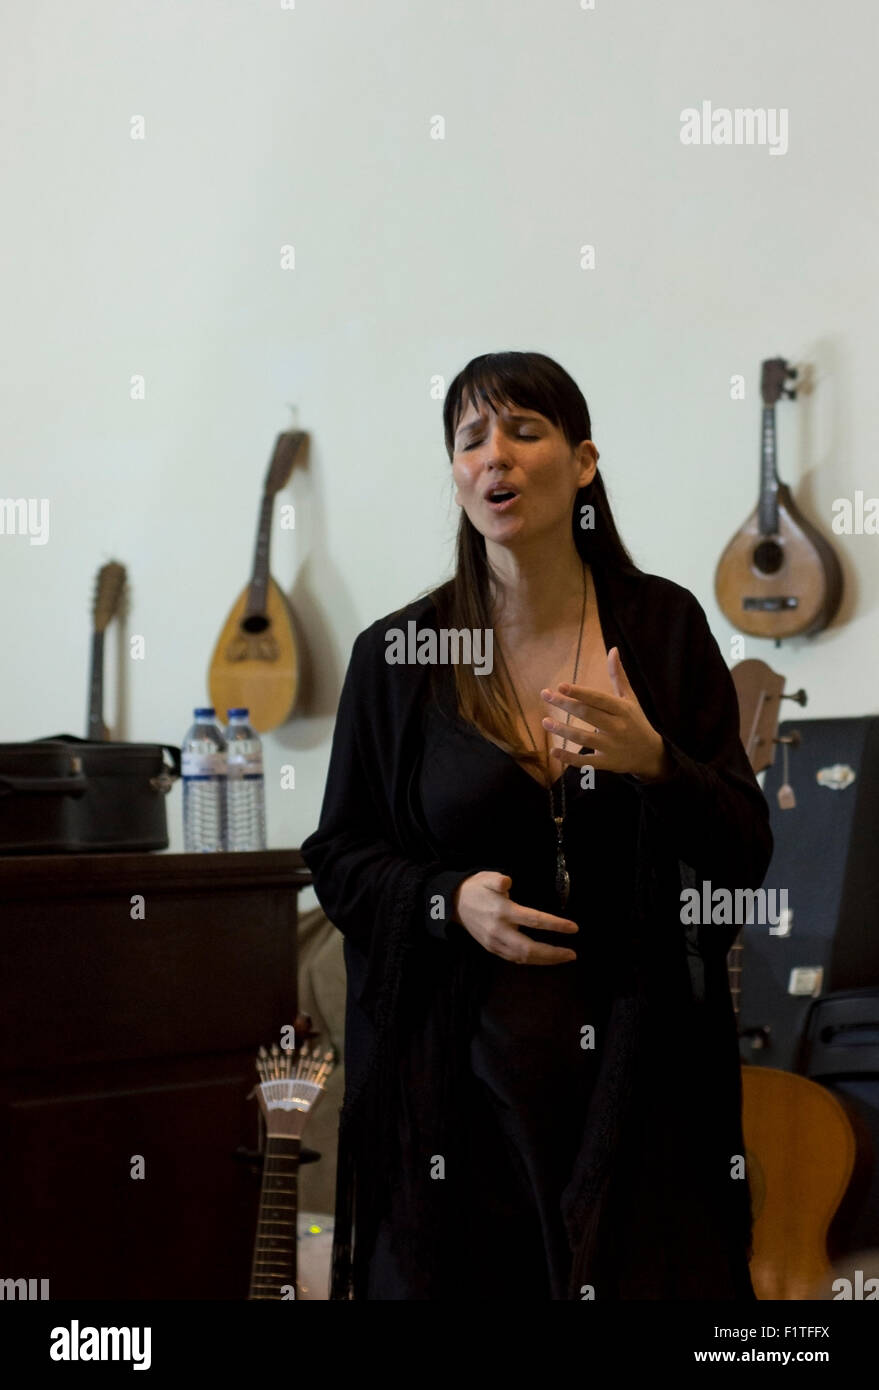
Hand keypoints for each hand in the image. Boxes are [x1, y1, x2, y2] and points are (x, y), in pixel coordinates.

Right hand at [451, 871, 577, 963]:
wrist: (454, 904)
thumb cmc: (476, 888)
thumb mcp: (486, 877)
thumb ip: (497, 880)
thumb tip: (507, 882)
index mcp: (502, 911)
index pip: (534, 921)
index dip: (555, 925)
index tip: (573, 928)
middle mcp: (499, 930)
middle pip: (529, 948)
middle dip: (552, 953)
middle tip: (572, 954)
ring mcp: (494, 942)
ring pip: (522, 958)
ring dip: (544, 961)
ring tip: (563, 958)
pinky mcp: (492, 948)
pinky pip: (514, 959)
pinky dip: (531, 961)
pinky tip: (543, 959)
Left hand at [540, 646, 670, 781]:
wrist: (651, 754)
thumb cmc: (636, 721)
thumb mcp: (630, 698)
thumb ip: (618, 676)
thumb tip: (612, 650)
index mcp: (622, 709)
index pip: (598, 699)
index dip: (579, 692)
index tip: (561, 686)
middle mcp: (617, 727)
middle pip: (588, 714)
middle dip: (565, 704)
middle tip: (545, 694)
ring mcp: (611, 746)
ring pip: (583, 738)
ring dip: (563, 730)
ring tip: (545, 721)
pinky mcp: (607, 763)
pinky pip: (585, 762)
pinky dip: (569, 758)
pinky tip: (554, 751)